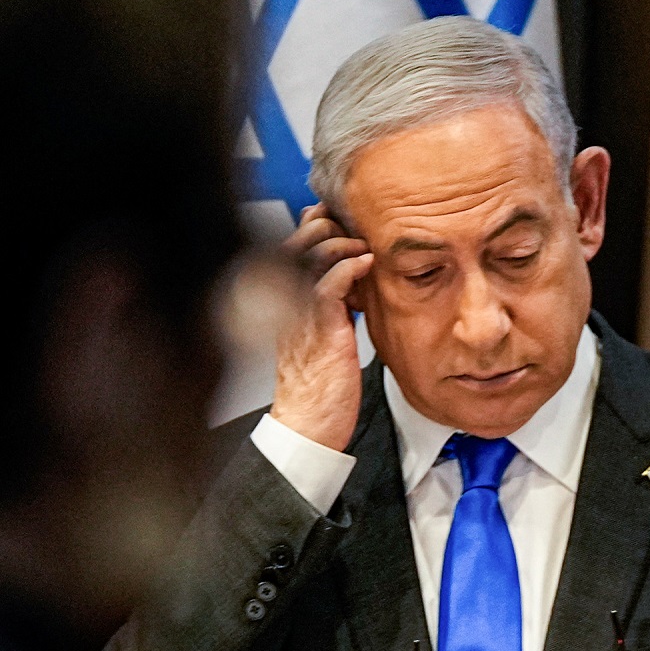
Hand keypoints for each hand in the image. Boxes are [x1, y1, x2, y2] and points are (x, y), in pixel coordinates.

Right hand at [271, 203, 373, 452]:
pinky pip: (328, 286)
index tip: (337, 221)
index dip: (311, 227)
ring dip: (339, 242)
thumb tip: (349, 277)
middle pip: (294, 243)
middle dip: (323, 225)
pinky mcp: (320, 332)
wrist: (308, 429)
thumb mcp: (323, 336)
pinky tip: (365, 264)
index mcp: (283, 304)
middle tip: (351, 228)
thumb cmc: (318, 389)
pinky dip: (348, 268)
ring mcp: (300, 316)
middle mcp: (286, 305)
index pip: (290, 248)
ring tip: (361, 246)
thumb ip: (330, 304)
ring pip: (309, 258)